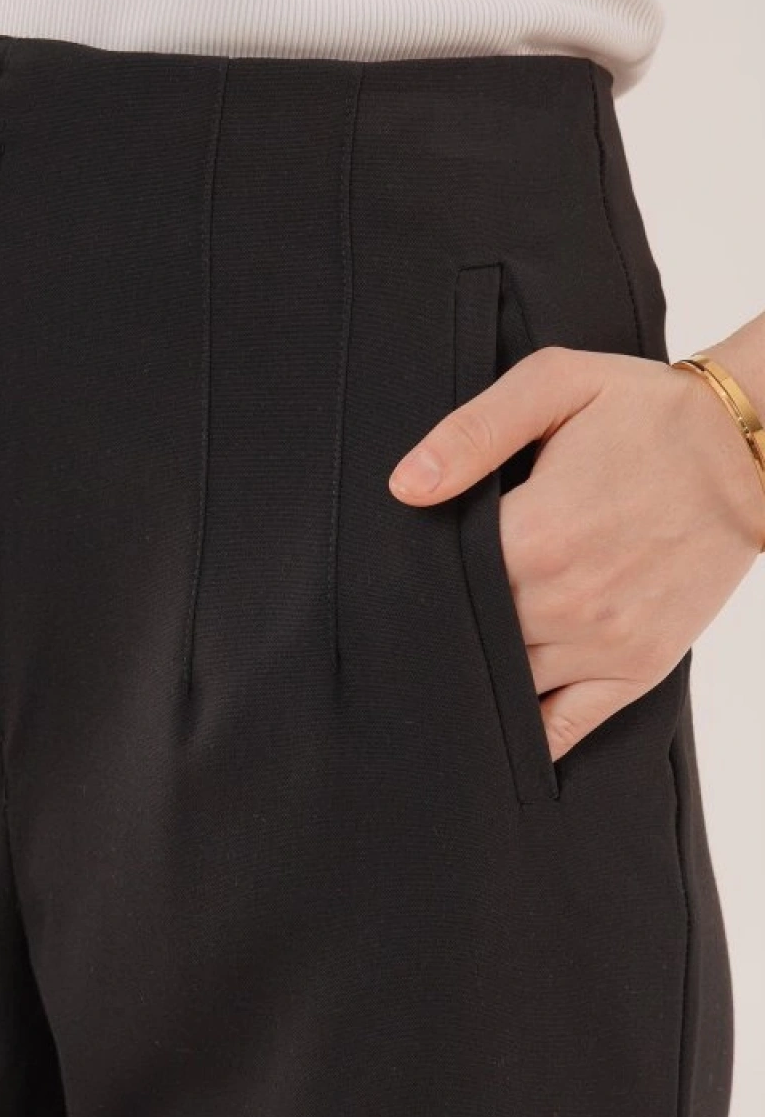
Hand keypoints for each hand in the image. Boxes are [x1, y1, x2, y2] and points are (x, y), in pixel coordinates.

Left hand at [388, 346, 764, 763]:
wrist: (753, 451)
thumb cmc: (650, 411)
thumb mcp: (557, 385)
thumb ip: (473, 432)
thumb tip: (404, 486)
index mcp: (537, 536)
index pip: (440, 584)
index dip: (410, 580)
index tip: (388, 575)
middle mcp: (567, 603)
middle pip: (468, 637)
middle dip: (437, 626)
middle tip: (406, 615)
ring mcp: (605, 645)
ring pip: (507, 685)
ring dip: (476, 670)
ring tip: (447, 651)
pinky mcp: (638, 668)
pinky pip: (565, 727)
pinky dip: (526, 732)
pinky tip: (494, 718)